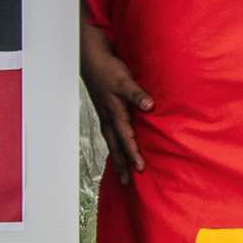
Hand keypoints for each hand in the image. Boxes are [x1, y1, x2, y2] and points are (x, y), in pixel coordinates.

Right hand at [81, 19, 150, 181]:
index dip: (133, 152)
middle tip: (127, 182)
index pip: (126, 137)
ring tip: (123, 174)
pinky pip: (110, 134)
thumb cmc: (109, 70)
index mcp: (114, 112)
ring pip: (111, 142)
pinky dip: (115, 145)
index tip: (140, 167)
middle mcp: (108, 117)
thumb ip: (137, 93)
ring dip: (118, 158)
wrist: (92, 60)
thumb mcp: (125, 79)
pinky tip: (119, 151)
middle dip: (122, 164)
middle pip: (116, 146)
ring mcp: (105, 116)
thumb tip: (149, 106)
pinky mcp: (106, 112)